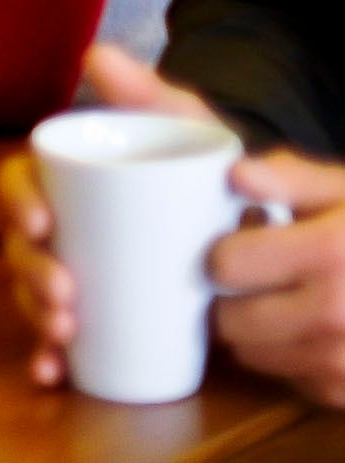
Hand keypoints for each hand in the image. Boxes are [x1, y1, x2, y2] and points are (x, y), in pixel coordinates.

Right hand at [0, 45, 220, 384]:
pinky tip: (50, 372)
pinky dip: (45, 355)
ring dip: (34, 314)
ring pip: (31, 291)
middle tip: (66, 297)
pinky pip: (53, 336)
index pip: (18, 183)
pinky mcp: (91, 309)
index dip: (17, 204)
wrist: (235, 217)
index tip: (43, 226)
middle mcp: (56, 224)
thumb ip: (144, 91)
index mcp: (61, 178)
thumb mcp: (179, 124)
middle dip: (30, 274)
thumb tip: (96, 53)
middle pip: (20, 246)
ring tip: (65, 334)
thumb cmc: (196, 166)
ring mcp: (70, 267)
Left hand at [210, 154, 344, 404]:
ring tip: (286, 301)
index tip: (242, 244)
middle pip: (230, 319)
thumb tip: (235, 175)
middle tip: (258, 278)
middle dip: (233, 296)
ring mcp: (343, 360)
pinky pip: (287, 380)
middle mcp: (335, 313)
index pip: (224, 265)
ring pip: (251, 354)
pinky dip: (289, 359)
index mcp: (330, 254)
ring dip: (256, 331)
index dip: (226, 251)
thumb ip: (290, 178)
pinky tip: (310, 330)